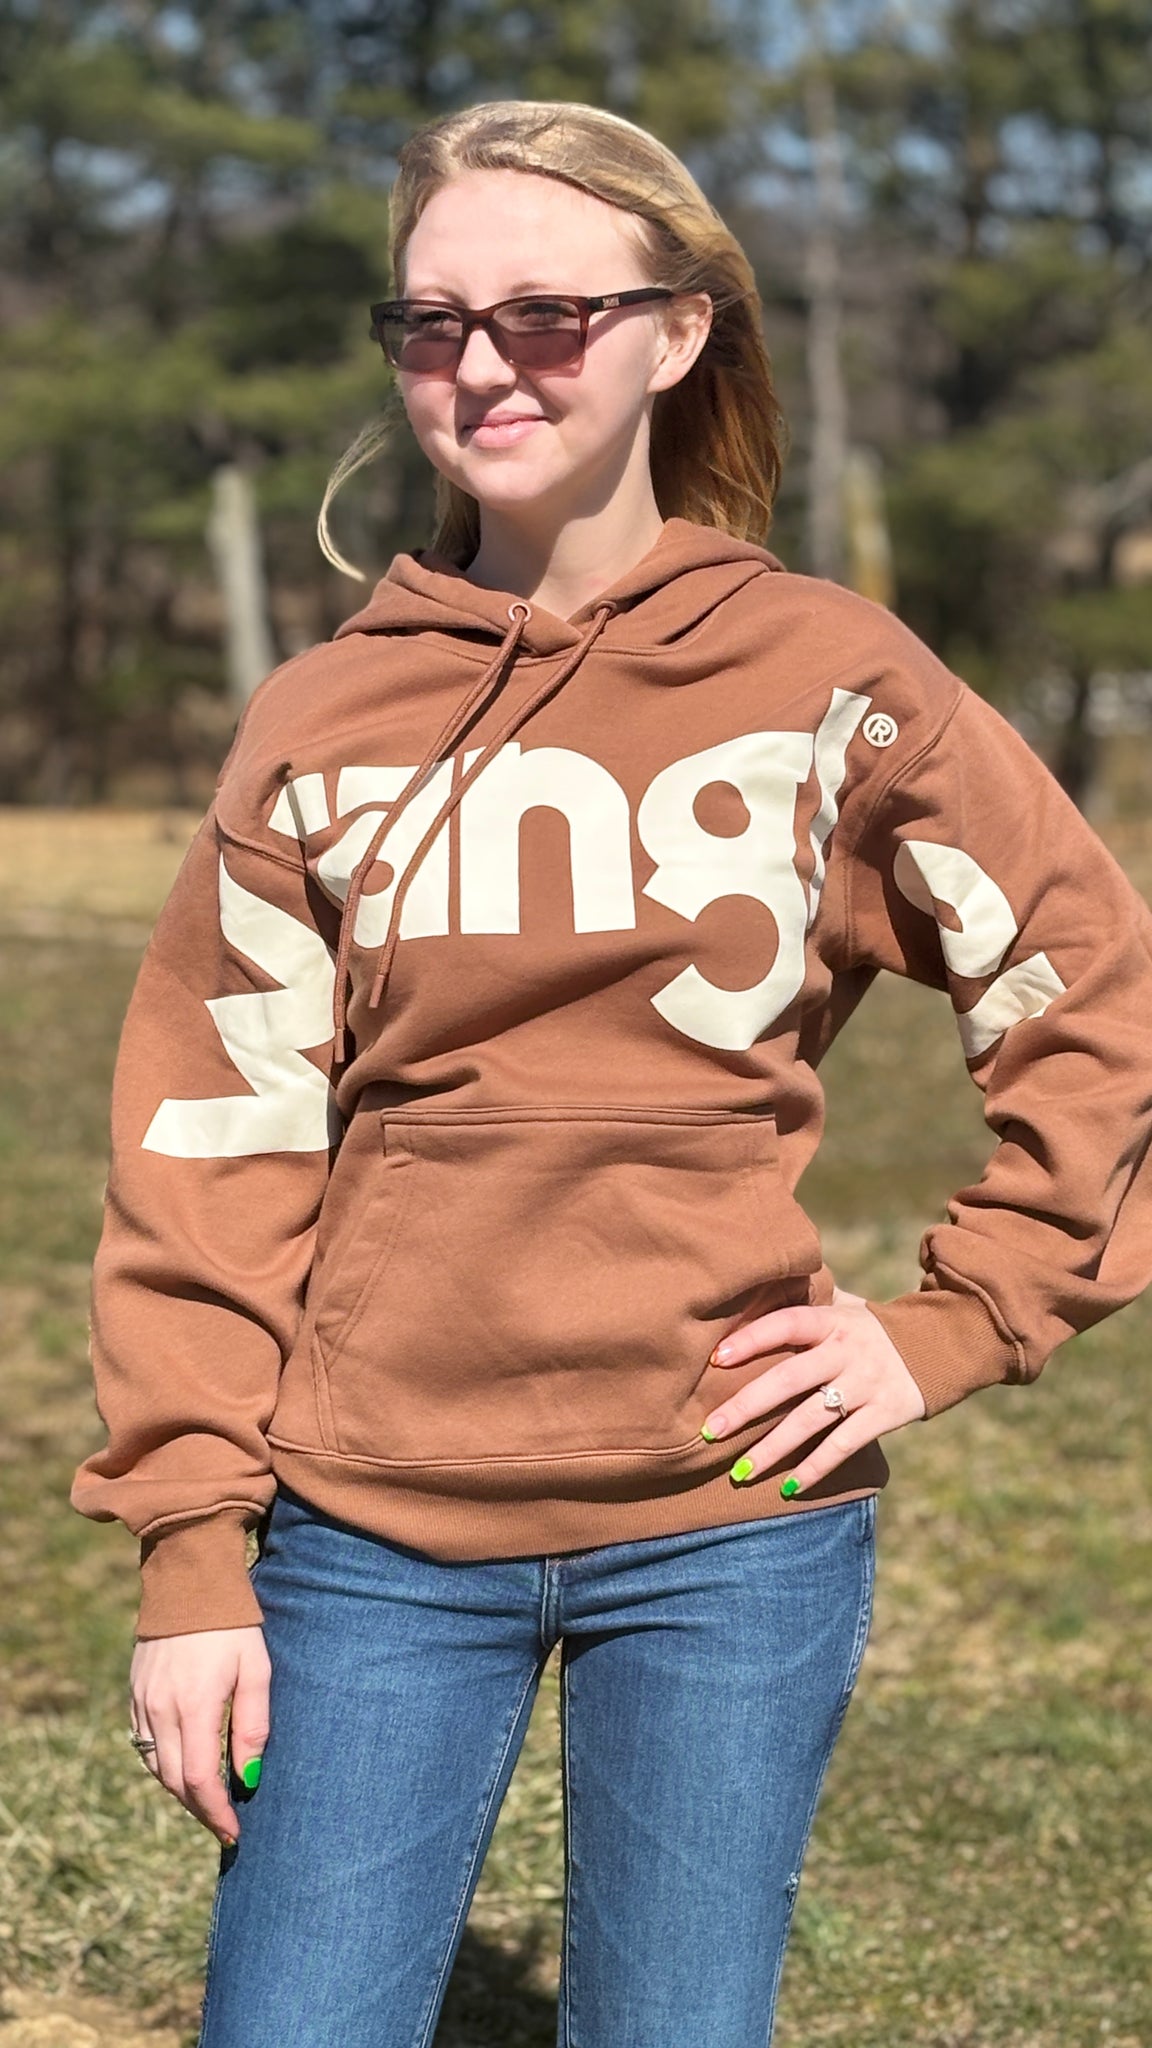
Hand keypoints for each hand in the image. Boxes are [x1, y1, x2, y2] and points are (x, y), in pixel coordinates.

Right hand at [129, 1626, 270, 1847]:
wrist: (188, 1582)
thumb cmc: (233, 1625)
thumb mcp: (256, 1670)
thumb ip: (252, 1726)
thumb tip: (248, 1779)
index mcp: (194, 1705)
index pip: (198, 1779)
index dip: (215, 1813)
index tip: (234, 1833)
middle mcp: (160, 1709)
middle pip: (173, 1781)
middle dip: (200, 1809)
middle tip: (225, 1825)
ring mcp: (143, 1702)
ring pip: (155, 1767)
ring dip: (180, 1790)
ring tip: (208, 1802)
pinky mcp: (135, 1693)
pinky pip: (143, 1744)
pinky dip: (162, 1765)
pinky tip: (183, 1767)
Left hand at [701, 1284, 926, 1493]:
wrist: (940, 1345)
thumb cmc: (872, 1328)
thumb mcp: (845, 1308)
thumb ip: (807, 1306)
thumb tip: (750, 1297)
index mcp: (832, 1321)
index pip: (786, 1323)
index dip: (751, 1339)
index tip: (716, 1359)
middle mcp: (847, 1351)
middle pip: (789, 1379)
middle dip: (746, 1407)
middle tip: (711, 1430)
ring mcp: (866, 1384)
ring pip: (810, 1420)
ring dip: (773, 1449)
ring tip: (739, 1472)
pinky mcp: (884, 1414)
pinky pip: (844, 1445)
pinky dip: (815, 1467)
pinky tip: (789, 1486)